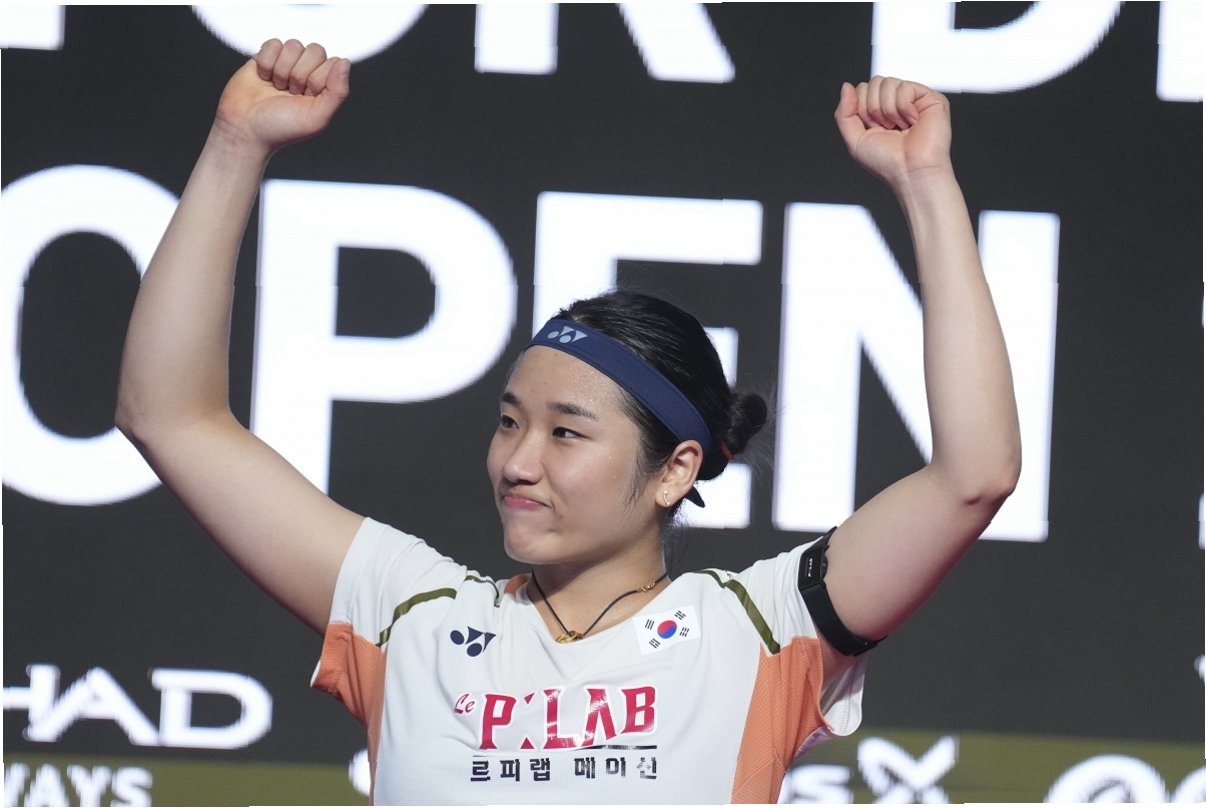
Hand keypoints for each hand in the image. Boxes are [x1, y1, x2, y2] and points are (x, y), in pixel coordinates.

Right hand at [214, 39, 349, 155]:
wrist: (244, 129)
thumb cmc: (281, 128)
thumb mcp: (317, 117)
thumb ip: (337, 92)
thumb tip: (345, 62)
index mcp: (324, 87)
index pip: (334, 63)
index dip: (319, 79)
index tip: (307, 97)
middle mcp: (307, 73)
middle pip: (316, 50)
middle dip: (301, 74)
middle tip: (290, 93)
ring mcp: (286, 64)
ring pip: (294, 46)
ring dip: (282, 70)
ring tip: (276, 88)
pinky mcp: (265, 57)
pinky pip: (273, 44)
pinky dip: (267, 62)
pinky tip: (263, 78)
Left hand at [834, 76, 951, 189]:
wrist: (910, 172)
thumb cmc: (887, 162)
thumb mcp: (855, 140)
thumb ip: (844, 113)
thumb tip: (846, 86)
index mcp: (881, 111)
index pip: (863, 89)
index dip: (862, 109)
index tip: (874, 129)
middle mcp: (898, 102)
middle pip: (874, 82)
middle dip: (874, 109)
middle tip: (888, 128)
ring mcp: (915, 99)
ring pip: (888, 82)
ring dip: (889, 111)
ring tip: (901, 128)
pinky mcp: (931, 98)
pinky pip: (904, 87)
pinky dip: (904, 109)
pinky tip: (913, 122)